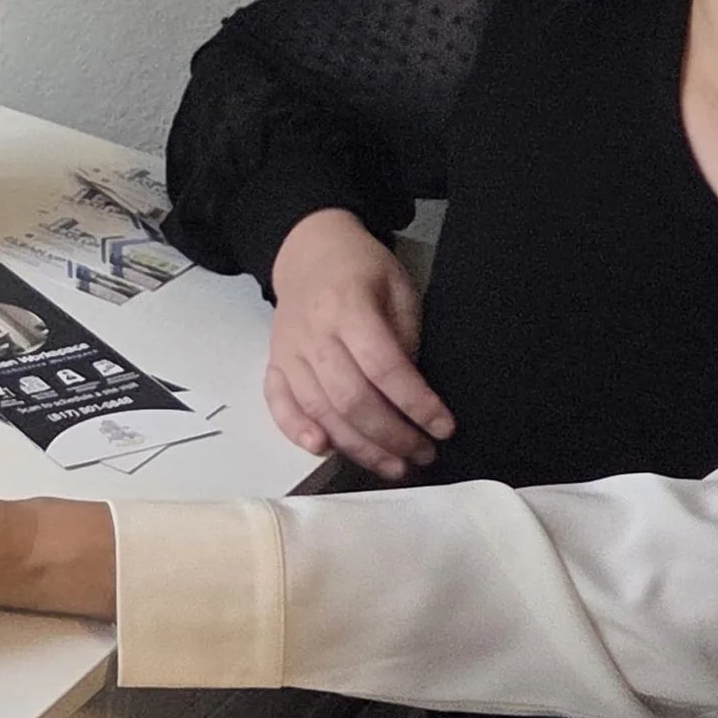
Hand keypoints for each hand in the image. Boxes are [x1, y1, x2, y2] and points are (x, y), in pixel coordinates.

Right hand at [265, 209, 454, 481]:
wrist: (307, 251)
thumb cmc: (362, 268)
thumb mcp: (398, 287)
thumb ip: (404, 338)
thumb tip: (411, 396)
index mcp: (348, 306)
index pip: (384, 366)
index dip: (416, 403)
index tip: (443, 427)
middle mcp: (313, 333)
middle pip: (351, 398)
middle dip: (392, 435)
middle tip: (424, 455)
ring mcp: (288, 351)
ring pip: (320, 411)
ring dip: (358, 447)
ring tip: (394, 466)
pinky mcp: (274, 364)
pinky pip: (279, 404)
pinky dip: (296, 431)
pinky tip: (323, 451)